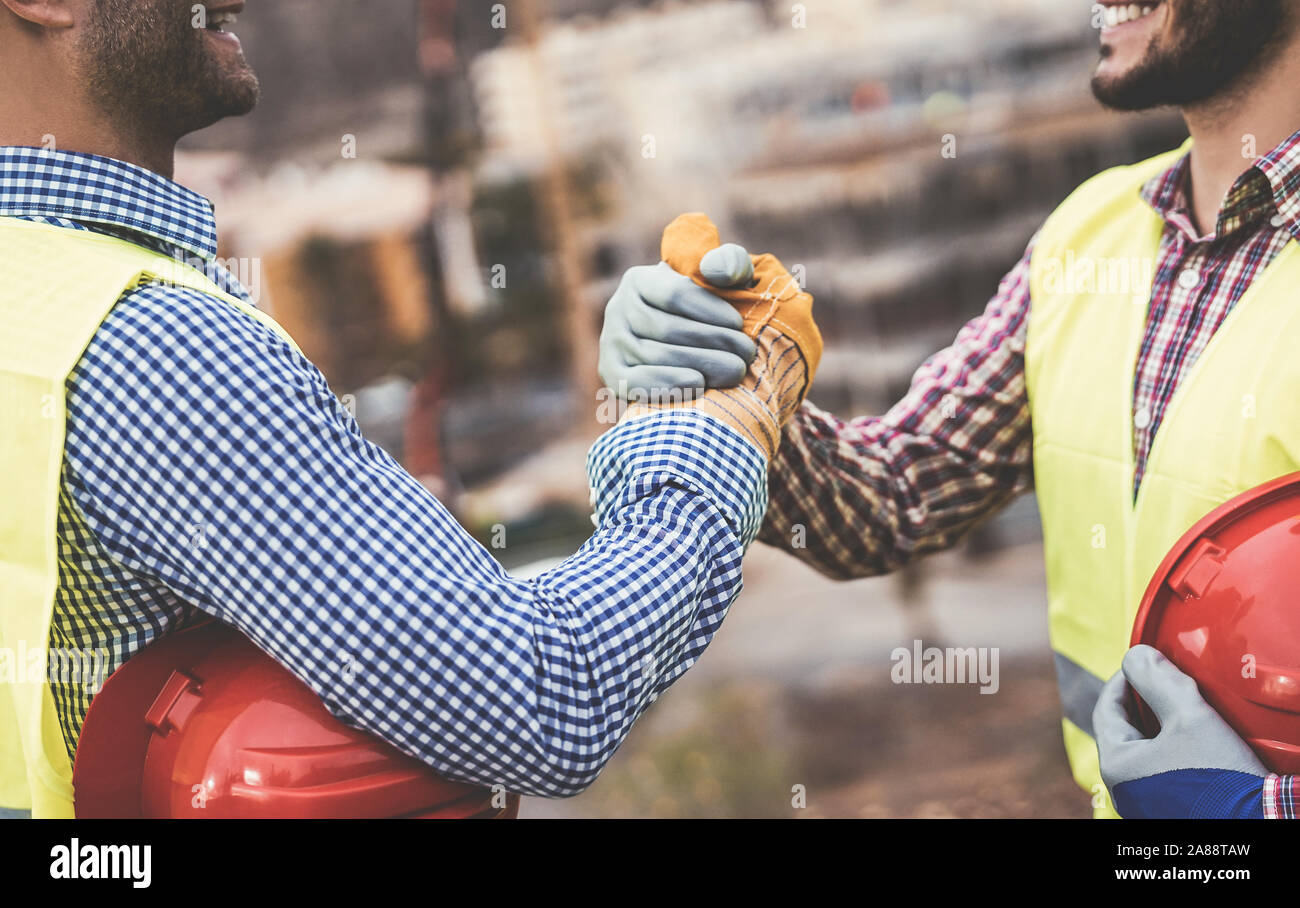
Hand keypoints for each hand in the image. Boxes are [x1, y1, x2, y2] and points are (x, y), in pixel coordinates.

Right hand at [613, 214, 821, 459]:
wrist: (692, 350)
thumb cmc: (711, 309)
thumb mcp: (723, 280)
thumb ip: (729, 262)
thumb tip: (719, 270)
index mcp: (640, 280)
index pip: (675, 293)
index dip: (710, 310)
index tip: (739, 324)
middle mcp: (617, 309)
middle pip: (666, 328)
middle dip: (712, 341)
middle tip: (747, 353)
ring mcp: (611, 343)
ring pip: (656, 356)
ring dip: (701, 364)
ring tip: (736, 370)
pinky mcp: (611, 374)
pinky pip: (636, 382)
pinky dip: (668, 385)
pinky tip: (699, 385)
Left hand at [1093, 644, 1267, 818]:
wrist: (1259, 823)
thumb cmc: (1219, 777)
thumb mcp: (1189, 717)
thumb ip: (1159, 681)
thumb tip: (1137, 655)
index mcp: (1116, 765)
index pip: (1106, 710)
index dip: (1122, 682)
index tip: (1142, 666)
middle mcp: (1123, 787)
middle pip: (1124, 730)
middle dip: (1142, 702)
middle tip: (1163, 682)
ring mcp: (1144, 800)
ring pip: (1144, 749)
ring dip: (1159, 724)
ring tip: (1181, 706)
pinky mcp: (1168, 807)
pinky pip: (1160, 768)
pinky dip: (1171, 746)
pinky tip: (1193, 738)